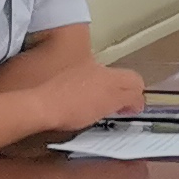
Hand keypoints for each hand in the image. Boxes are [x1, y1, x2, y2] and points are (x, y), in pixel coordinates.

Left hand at [32, 63, 146, 132]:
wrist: (41, 106)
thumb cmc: (75, 107)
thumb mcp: (108, 106)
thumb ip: (128, 100)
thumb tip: (138, 101)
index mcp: (111, 75)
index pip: (135, 80)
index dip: (137, 97)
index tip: (129, 110)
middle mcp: (97, 67)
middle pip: (119, 78)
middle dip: (120, 93)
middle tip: (115, 110)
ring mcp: (78, 71)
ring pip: (101, 80)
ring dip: (103, 92)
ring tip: (95, 109)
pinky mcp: (64, 78)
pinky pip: (83, 84)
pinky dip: (85, 93)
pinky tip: (77, 105)